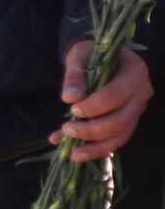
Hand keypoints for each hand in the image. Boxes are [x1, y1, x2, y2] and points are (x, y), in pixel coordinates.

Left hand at [56, 42, 150, 162]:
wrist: (102, 57)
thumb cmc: (92, 54)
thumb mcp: (80, 56)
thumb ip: (75, 75)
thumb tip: (69, 97)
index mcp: (134, 73)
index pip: (117, 94)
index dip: (95, 106)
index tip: (73, 108)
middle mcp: (141, 94)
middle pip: (121, 120)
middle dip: (93, 130)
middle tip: (67, 130)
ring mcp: (137, 110)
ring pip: (121, 135)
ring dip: (96, 147)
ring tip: (72, 154)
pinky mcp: (128, 122)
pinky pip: (117, 140)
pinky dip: (96, 149)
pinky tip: (75, 153)